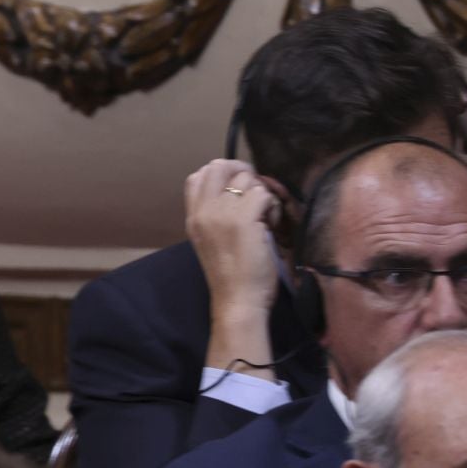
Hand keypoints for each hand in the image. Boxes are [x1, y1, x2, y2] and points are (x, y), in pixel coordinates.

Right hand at [185, 159, 282, 372]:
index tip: (238, 191)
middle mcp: (203, 212)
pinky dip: (273, 208)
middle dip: (243, 173)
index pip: (197, 176)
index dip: (223, 174)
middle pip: (220, 166)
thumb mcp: (211, 241)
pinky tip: (270, 227)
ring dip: (262, 195)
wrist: (237, 301)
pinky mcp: (243, 220)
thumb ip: (215, 215)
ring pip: (248, 180)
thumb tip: (238, 190)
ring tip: (263, 219)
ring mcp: (221, 214)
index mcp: (193, 217)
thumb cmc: (230, 275)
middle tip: (256, 194)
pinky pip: (264, 194)